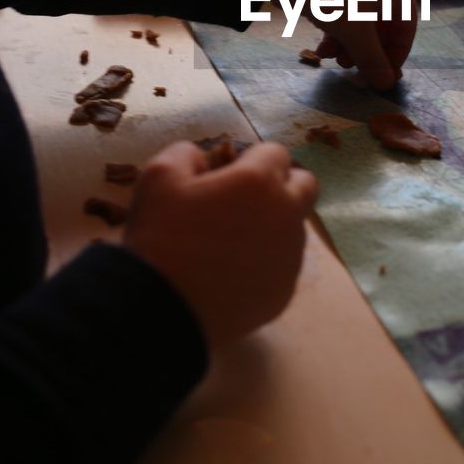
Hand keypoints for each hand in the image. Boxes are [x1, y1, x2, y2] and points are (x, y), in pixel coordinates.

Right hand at [123, 141, 315, 349]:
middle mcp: (285, 216)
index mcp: (259, 182)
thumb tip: (202, 159)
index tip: (229, 172)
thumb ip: (187, 154)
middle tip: (244, 199)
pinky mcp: (283, 293)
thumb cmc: (161, 236)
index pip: (277, 153)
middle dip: (281, 184)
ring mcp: (289, 258)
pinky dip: (264, 263)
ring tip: (229, 243)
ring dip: (272, 225)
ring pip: (294, 228)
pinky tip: (230, 274)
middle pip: (305, 186)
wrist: (162, 310)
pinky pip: (282, 266)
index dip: (252, 159)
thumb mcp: (158, 176)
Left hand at [275, 0, 417, 89]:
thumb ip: (373, 61)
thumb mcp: (355, 34)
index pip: (406, 27)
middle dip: (366, 51)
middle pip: (382, 26)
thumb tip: (387, 84)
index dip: (396, 54)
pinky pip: (344, 12)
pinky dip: (336, 32)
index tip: (381, 74)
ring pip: (360, 22)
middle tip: (350, 67)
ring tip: (332, 59)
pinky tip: (322, 48)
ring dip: (348, 45)